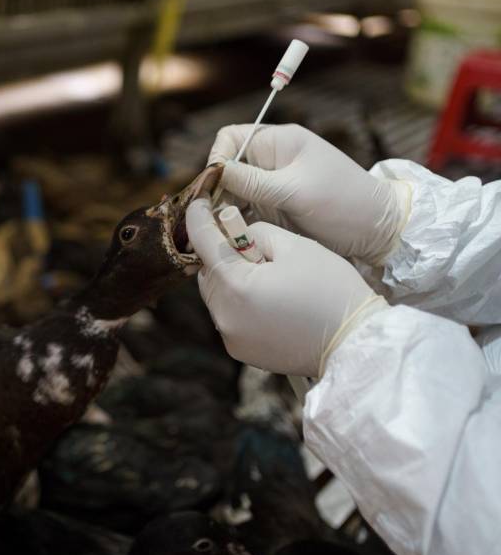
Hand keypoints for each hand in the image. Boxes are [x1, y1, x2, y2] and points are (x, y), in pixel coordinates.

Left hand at [186, 197, 384, 377]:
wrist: (355, 341)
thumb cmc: (330, 288)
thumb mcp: (294, 245)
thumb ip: (255, 231)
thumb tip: (238, 235)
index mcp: (236, 285)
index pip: (202, 242)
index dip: (198, 218)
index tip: (199, 203)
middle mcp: (225, 315)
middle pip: (208, 272)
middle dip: (222, 255)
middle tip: (251, 246)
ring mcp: (231, 336)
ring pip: (216, 295)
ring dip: (231, 280)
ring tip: (266, 275)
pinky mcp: (240, 350)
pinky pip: (229, 317)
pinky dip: (239, 303)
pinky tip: (268, 299)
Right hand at [209, 124, 410, 265]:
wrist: (377, 231)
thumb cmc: (343, 202)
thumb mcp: (295, 191)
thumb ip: (253, 182)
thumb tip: (214, 171)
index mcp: (279, 143)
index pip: (231, 138)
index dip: (217, 158)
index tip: (215, 186)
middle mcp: (272, 162)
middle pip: (227, 168)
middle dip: (215, 190)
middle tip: (207, 217)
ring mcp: (272, 187)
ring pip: (232, 193)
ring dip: (222, 210)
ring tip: (214, 231)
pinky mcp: (275, 211)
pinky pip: (244, 212)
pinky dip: (234, 223)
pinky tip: (228, 238)